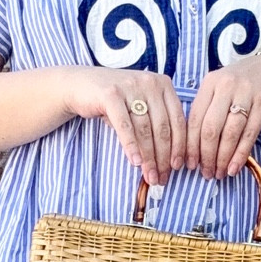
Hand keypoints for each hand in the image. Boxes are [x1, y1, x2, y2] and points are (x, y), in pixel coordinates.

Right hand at [59, 67, 185, 188]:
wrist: (80, 86)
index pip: (178, 120)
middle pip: (162, 127)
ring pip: (145, 129)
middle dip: (163, 157)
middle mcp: (150, 82)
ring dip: (148, 157)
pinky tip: (135, 162)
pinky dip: (131, 146)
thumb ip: (157, 124)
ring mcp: (130, 86)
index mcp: (163, 84)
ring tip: (149, 175)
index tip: (177, 167)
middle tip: (162, 178)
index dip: (179, 147)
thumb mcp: (141, 106)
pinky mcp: (110, 94)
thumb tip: (169, 162)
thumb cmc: (116, 101)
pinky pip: (124, 125)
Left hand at [184, 54, 260, 179]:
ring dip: (223, 158)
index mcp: (210, 83)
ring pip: (230, 133)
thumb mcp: (220, 87)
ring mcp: (246, 93)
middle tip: (206, 173)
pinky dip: (240, 154)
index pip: (195, 118)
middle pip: (210, 128)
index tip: (189, 164)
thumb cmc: (243, 83)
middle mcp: (226, 86)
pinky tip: (234, 168)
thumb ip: (206, 108)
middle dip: (206, 156)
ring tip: (220, 173)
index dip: (190, 145)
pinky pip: (249, 134)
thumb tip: (192, 146)